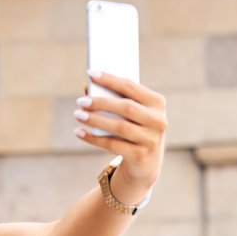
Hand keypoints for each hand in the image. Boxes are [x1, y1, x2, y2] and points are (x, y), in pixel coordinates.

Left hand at [75, 70, 165, 200]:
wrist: (147, 161)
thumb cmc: (134, 127)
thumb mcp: (131, 112)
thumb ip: (114, 98)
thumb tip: (87, 88)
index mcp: (157, 103)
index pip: (131, 87)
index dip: (110, 79)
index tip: (91, 73)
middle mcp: (158, 121)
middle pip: (126, 108)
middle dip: (101, 103)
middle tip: (81, 101)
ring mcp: (151, 140)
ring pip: (120, 127)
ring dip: (96, 120)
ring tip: (78, 114)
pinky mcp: (140, 156)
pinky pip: (113, 145)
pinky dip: (94, 138)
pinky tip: (79, 132)